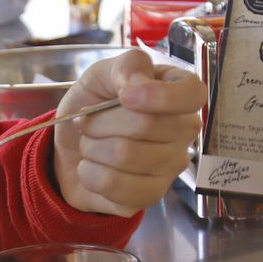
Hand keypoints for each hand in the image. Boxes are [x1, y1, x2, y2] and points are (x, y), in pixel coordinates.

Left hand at [52, 50, 204, 216]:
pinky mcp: (151, 195)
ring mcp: (171, 166)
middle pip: (146, 124)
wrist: (69, 148)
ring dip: (92, 147)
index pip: (193, 94)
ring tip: (91, 145)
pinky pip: (114, 184)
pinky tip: (93, 168)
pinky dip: (89, 173)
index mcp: (179, 93)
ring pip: (125, 155)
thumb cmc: (93, 106)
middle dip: (101, 121)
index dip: (158, 96)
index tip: (124, 96)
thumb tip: (138, 84)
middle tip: (88, 122)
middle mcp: (183, 131)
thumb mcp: (102, 74)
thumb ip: (126, 67)